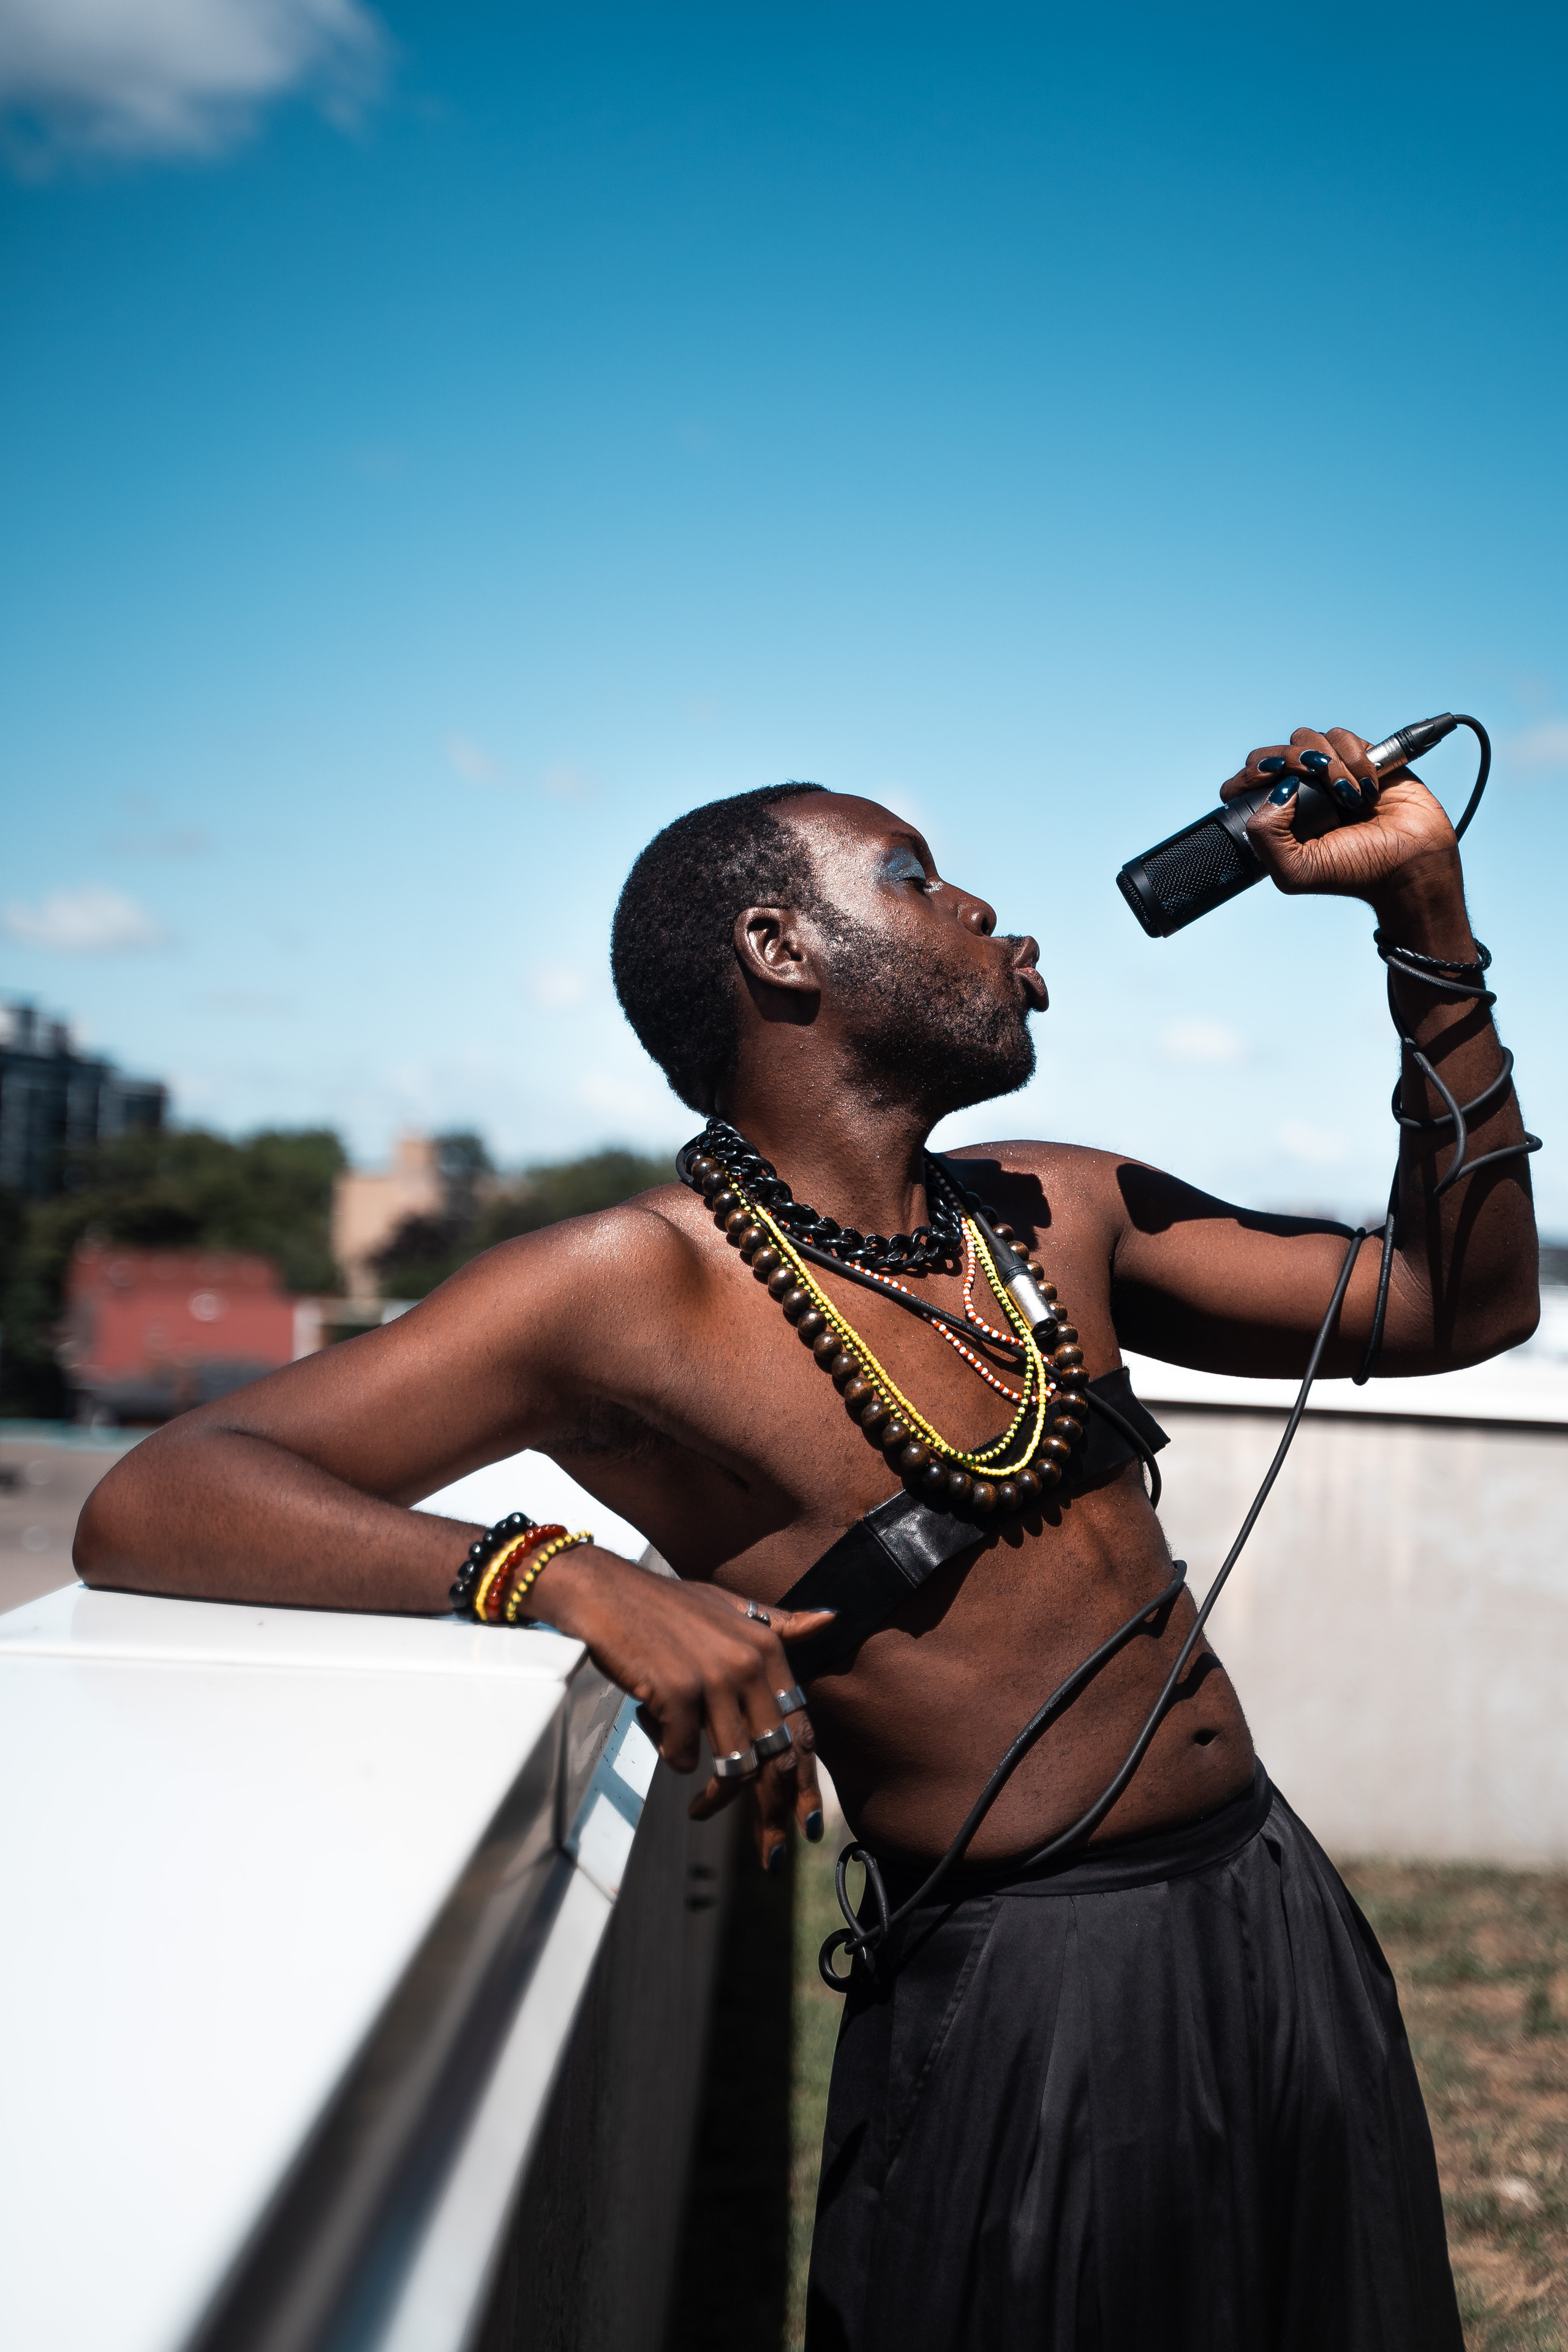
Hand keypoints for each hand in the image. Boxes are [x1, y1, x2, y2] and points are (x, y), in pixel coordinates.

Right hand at [531, 1545, 830, 1870]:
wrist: (605, 1591)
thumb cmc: (665, 1604)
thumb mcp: (730, 1606)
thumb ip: (780, 1622)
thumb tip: (832, 1618)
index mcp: (768, 1647)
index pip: (800, 1730)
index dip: (805, 1784)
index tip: (806, 1824)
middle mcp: (748, 1663)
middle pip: (776, 1757)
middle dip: (776, 1813)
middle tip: (771, 1853)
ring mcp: (713, 1679)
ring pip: (734, 1763)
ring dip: (716, 1798)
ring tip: (701, 1809)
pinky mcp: (675, 1693)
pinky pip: (682, 1755)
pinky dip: (672, 1758)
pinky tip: (660, 1742)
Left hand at [1219, 726, 1460, 906]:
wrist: (1410, 863)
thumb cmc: (1355, 872)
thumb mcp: (1294, 872)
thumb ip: (1265, 836)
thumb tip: (1276, 789)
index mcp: (1277, 818)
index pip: (1243, 782)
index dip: (1250, 774)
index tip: (1271, 779)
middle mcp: (1299, 793)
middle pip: (1273, 752)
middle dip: (1290, 759)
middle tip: (1313, 779)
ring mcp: (1328, 773)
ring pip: (1308, 739)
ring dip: (1330, 765)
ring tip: (1349, 797)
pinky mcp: (1359, 759)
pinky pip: (1341, 737)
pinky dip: (1354, 758)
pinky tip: (1368, 787)